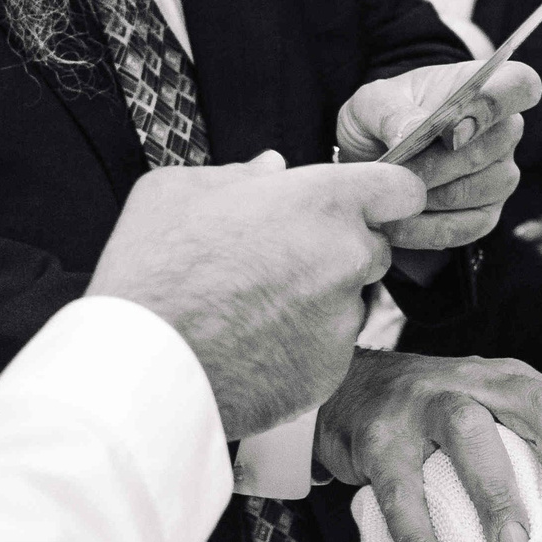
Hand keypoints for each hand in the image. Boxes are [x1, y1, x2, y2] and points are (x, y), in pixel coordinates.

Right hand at [89, 154, 423, 437]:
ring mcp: (341, 321)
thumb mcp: (176, 192)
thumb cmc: (152, 272)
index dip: (387, 195)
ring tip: (252, 309)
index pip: (401, 190)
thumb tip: (271, 169)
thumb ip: (238, 175)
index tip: (370, 204)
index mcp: (320, 203)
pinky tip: (252, 345)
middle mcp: (345, 260)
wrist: (141, 368)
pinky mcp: (329, 372)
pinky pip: (327, 349)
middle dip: (339, 249)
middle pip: (374, 248)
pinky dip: (301, 347)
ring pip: (348, 303)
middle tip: (279, 260)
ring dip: (318, 301)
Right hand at [315, 352, 541, 541]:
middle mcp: (483, 384)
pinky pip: (400, 490)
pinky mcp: (379, 437)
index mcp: (524, 387)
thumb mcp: (497, 424)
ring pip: (471, 435)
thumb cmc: (438, 424)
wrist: (346, 389)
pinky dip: (421, 540)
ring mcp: (427, 405)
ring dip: (498, 495)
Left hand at [334, 61, 540, 249]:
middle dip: (441, 161)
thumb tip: (414, 130)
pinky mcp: (485, 215)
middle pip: (495, 146)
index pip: (521, 86)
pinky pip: (467, 227)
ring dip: (432, 195)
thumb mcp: (374, 103)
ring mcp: (500, 176)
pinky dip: (427, 229)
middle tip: (397, 169)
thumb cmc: (381, 118)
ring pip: (481, 189)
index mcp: (486, 87)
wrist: (368, 156)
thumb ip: (393, 111)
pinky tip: (396, 223)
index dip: (495, 103)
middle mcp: (504, 132)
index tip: (452, 123)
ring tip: (392, 194)